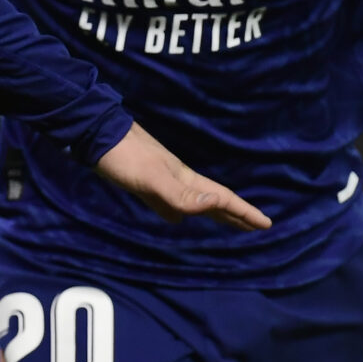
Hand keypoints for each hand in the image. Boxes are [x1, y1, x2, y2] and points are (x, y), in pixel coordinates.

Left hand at [93, 124, 270, 231]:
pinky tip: (178, 217)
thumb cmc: (123, 157)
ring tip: (229, 223)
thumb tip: (215, 205)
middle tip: (259, 227)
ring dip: (215, 213)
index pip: (222, 199)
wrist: (94, 135)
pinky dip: (183, 212)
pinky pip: (173, 203)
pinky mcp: (144, 183)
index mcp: (185, 180)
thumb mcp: (152, 178)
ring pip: (196, 202)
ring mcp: (162, 181)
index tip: (267, 224)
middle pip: (214, 201)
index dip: (244, 212)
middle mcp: (178, 180)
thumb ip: (180, 195)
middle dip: (237, 214)